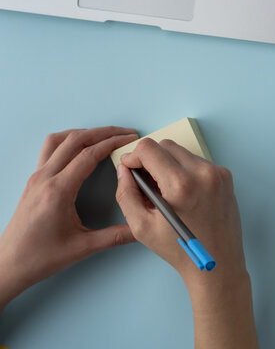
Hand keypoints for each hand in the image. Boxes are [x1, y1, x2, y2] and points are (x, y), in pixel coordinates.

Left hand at [0, 127, 138, 311]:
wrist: (10, 264)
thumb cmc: (42, 257)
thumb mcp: (83, 248)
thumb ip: (115, 236)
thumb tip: (140, 229)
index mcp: (58, 191)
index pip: (88, 155)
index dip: (112, 143)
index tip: (131, 140)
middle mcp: (45, 178)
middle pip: (75, 140)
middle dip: (103, 132)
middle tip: (126, 133)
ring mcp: (36, 177)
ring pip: (59, 140)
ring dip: (84, 133)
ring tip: (105, 135)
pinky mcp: (33, 181)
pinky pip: (49, 150)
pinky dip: (69, 141)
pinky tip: (81, 148)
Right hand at [115, 138, 257, 347]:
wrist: (218, 264)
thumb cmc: (180, 250)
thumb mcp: (141, 226)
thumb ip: (126, 193)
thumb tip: (124, 170)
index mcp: (181, 185)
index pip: (149, 148)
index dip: (133, 156)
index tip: (130, 169)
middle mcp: (203, 173)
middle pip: (166, 145)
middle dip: (151, 159)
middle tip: (146, 182)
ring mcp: (218, 174)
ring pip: (183, 152)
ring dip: (169, 164)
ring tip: (165, 190)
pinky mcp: (226, 177)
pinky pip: (198, 162)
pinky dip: (186, 170)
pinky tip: (182, 192)